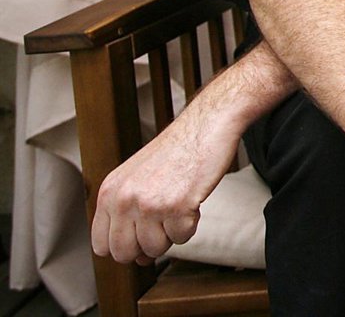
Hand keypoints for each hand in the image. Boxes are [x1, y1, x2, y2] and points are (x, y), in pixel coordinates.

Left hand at [91, 103, 240, 264]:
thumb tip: (134, 255)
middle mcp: (125, 199)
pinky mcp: (177, 207)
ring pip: (154, 250)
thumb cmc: (176, 150)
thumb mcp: (135, 176)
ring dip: (171, 235)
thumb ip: (125, 211)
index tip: (139, 239)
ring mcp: (150, 204)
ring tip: (178, 208)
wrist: (204, 126)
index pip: (102, 245)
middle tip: (162, 226)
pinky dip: (191, 225)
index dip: (123, 247)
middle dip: (146, 247)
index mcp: (110, 192)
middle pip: (125, 254)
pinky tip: (191, 203)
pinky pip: (182, 238)